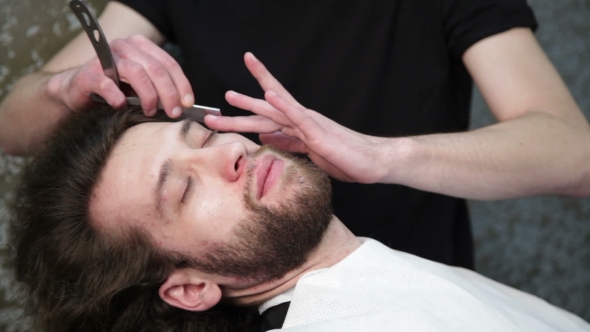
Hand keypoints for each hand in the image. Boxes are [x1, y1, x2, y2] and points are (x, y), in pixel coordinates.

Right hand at [50, 35, 193, 117]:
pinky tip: (121, 106)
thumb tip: (185, 104)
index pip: (168, 63)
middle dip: (169, 93)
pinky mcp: (89, 74)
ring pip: (136, 72)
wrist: (79, 94)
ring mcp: (105, 58)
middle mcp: (124, 47)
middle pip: (156, 68)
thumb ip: (160, 88)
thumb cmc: (116, 91)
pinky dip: (117, 97)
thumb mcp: (142, 87)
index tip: (188, 103)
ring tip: (150, 112)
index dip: (181, 84)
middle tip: (174, 112)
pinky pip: (107, 84)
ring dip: (148, 95)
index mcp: (141, 47)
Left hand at [206, 52, 387, 182]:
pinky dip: (283, 105)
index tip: (226, 104)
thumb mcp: (309, 153)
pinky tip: (269, 94)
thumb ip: (287, 143)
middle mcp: (301, 121)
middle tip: (213, 106)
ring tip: (231, 96)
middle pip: (264, 111)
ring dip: (252, 102)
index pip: (267, 115)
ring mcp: (309, 124)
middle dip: (239, 108)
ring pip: (276, 110)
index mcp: (298, 127)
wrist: (373, 161)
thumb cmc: (345, 158)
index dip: (246, 109)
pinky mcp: (319, 132)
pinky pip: (298, 116)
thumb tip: (264, 136)